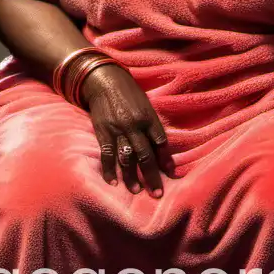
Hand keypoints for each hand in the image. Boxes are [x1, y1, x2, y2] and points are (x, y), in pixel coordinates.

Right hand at [80, 63, 174, 196]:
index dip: (166, 160)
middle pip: (145, 155)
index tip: (170, 175)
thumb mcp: (146, 105)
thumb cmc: (129, 94)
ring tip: (137, 190)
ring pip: (126, 157)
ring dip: (132, 176)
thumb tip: (161, 147)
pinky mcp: (102, 131)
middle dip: (152, 176)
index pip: (160, 142)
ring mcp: (117, 129)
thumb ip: (153, 126)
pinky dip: (109, 169)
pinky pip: (106, 153)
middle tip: (157, 193)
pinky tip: (112, 181)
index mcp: (148, 117)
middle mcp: (134, 125)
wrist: (104, 80)